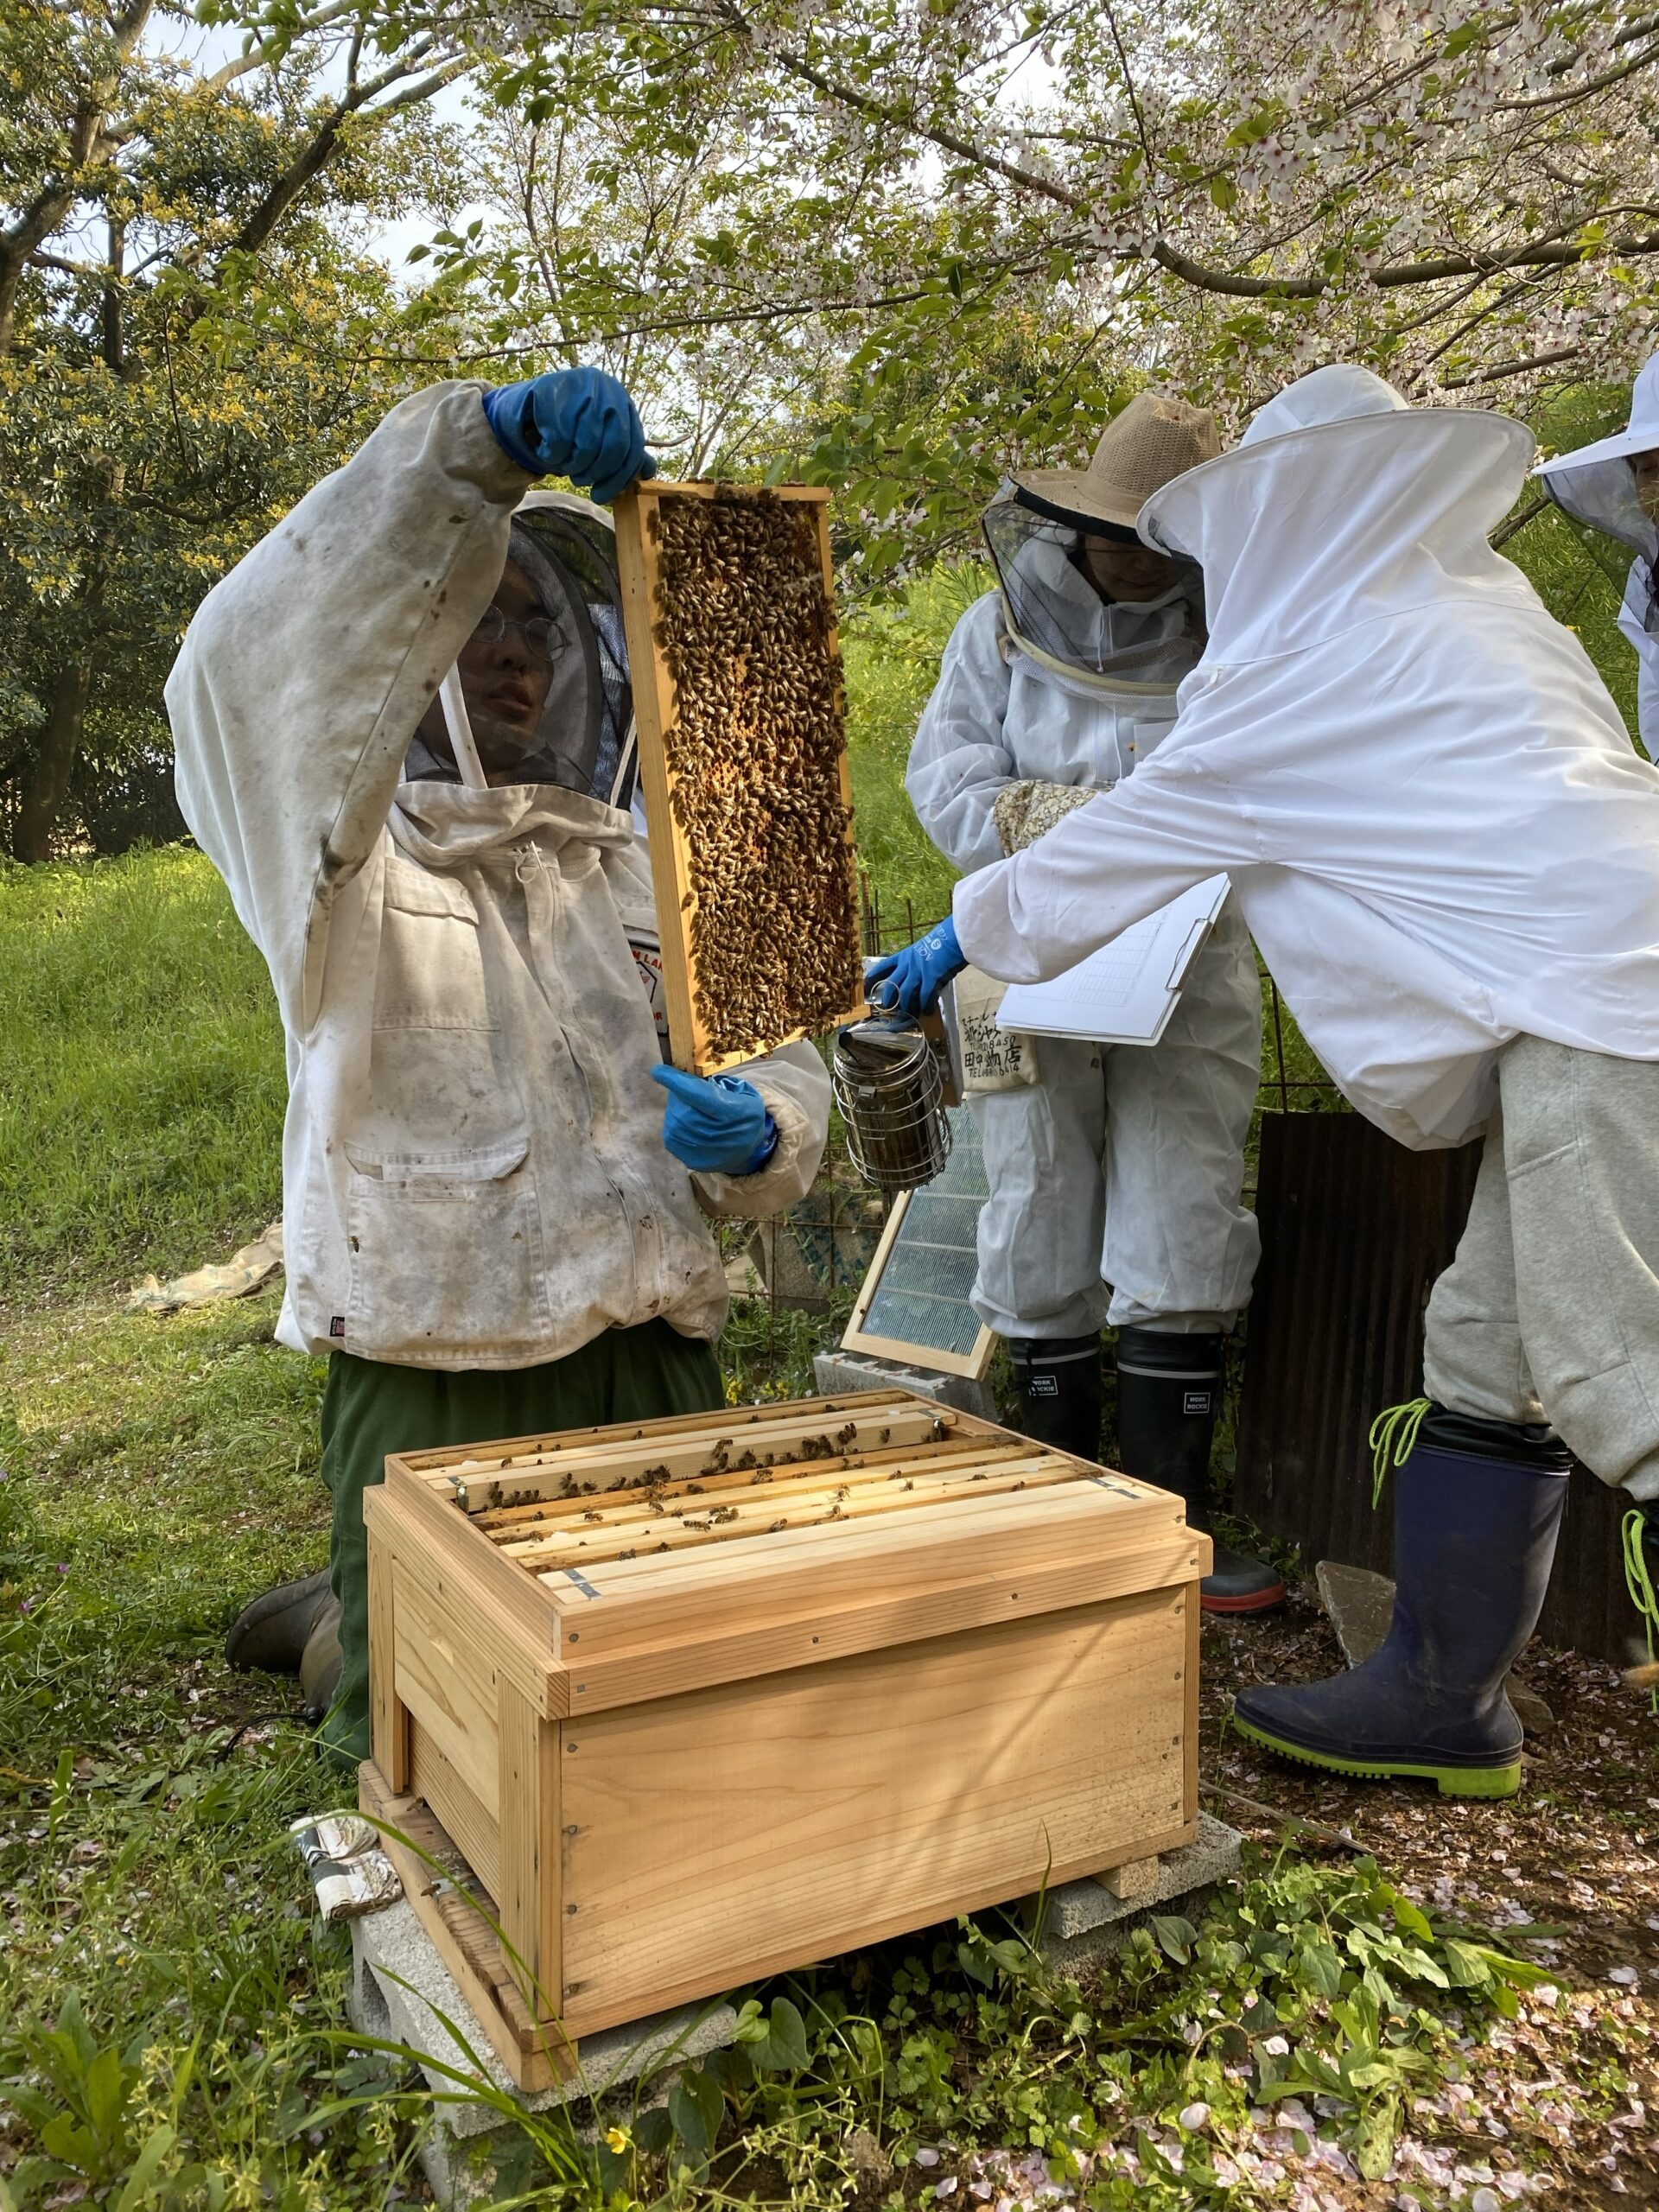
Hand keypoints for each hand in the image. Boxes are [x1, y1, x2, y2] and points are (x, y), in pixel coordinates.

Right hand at [482, 368, 657, 501]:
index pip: (632, 446)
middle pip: (613, 447)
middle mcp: (604, 386)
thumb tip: (648, 471)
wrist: (526, 409)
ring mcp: (577, 384)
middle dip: (595, 472)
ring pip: (586, 445)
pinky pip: (558, 439)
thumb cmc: (569, 428)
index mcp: (621, 399)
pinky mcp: (548, 389)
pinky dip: (552, 455)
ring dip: (572, 465)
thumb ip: (624, 451)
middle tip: (579, 479)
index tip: (601, 495)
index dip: (619, 477)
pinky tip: (547, 451)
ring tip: (563, 464)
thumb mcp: (600, 438)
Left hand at [651, 1066, 777, 1174]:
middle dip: (678, 1095)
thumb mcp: (743, 1092)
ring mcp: (704, 1151)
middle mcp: (719, 1135)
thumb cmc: (743, 1114)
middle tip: (687, 1091)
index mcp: (735, 1112)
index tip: (658, 1070)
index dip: (677, 1082)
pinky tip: (687, 1122)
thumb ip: (716, 1083)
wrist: (748, 1150)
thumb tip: (684, 1077)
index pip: (700, 1095)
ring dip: (676, 1111)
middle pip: (683, 1109)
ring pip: (673, 1122)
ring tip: (690, 1108)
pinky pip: (670, 1136)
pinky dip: (674, 1125)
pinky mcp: (691, 1161)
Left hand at [863, 916, 965, 1020]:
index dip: (873, 977)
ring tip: (910, 1013)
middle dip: (888, 999)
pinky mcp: (931, 978)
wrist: (954, 936)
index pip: (884, 966)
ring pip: (905, 993)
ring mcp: (919, 972)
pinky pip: (925, 996)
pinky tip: (927, 1010)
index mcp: (904, 956)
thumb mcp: (923, 948)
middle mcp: (908, 964)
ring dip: (906, 1006)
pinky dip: (925, 1006)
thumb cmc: (942, 940)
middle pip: (891, 984)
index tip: (865, 986)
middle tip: (888, 1009)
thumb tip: (918, 974)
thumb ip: (917, 961)